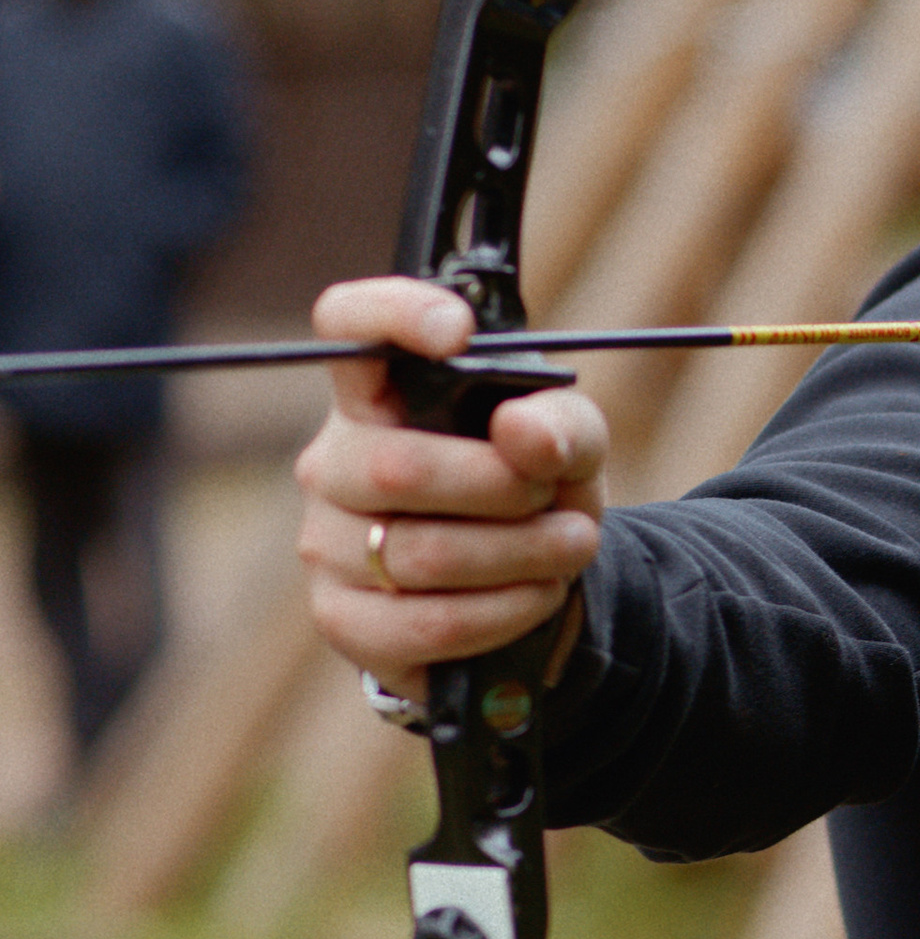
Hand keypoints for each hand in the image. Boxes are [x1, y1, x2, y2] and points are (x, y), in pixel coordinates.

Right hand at [296, 277, 608, 695]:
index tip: (457, 332)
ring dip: (521, 554)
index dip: (391, 316)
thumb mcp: (572, 450)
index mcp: (379, 397)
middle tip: (557, 498)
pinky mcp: (344, 619)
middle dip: (502, 488)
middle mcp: (335, 463)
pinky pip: (426, 622)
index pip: (348, 328)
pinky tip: (539, 595)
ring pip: (419, 554)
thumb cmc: (533, 496)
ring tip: (571, 546)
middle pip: (396, 468)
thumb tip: (522, 429)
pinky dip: (503, 611)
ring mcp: (328, 544)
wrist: (530, 594)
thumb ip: (564, 425)